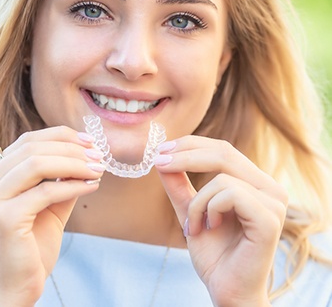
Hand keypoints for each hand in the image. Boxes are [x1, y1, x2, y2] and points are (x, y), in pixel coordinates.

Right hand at [0, 126, 104, 306]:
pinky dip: (74, 185)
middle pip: (32, 148)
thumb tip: (87, 154)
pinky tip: (92, 186)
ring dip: (75, 163)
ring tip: (98, 169)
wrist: (15, 289)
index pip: (27, 141)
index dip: (61, 136)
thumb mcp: (48, 204)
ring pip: (38, 164)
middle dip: (72, 148)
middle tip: (99, 156)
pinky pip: (47, 191)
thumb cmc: (31, 246)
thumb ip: (61, 178)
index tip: (89, 141)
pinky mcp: (4, 218)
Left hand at [154, 136, 287, 306]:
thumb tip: (162, 157)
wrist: (227, 291)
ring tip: (193, 226)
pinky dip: (209, 209)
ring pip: (222, 177)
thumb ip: (179, 185)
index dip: (191, 144)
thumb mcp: (190, 211)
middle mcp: (269, 188)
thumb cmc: (214, 254)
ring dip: (197, 202)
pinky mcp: (270, 218)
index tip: (162, 149)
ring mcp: (274, 202)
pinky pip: (230, 194)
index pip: (223, 149)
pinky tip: (210, 228)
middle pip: (224, 152)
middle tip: (160, 162)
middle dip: (186, 155)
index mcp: (255, 182)